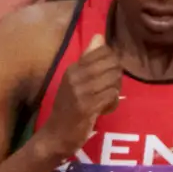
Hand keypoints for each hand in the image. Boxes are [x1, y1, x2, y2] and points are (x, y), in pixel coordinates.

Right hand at [36, 34, 124, 154]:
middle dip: (117, 76)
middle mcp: (75, 76)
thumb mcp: (75, 81)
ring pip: (114, 80)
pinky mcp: (86, 107)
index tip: (107, 75)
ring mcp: (80, 92)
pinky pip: (111, 95)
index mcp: (73, 68)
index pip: (103, 51)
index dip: (113, 62)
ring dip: (115, 90)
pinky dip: (113, 102)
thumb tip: (99, 36)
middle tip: (110, 88)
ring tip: (107, 99)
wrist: (55, 135)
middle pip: (112, 64)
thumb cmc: (68, 108)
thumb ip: (88, 59)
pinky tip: (105, 109)